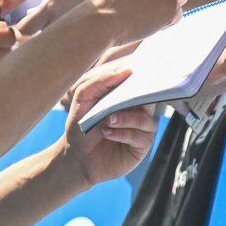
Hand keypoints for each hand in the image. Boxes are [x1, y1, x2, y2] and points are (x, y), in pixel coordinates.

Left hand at [60, 65, 157, 185]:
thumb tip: (124, 71)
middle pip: (147, 98)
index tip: (130, 71)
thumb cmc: (82, 123)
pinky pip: (140, 136)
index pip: (139, 79)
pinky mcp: (142, 145)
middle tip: (121, 97)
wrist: (78, 155)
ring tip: (107, 120)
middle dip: (135, 96)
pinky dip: (123, 133)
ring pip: (145, 119)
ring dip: (125, 118)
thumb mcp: (83, 97)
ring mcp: (142, 127)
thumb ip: (99, 81)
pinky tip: (108, 133)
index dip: (137, 74)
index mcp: (126, 93)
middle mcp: (138, 108)